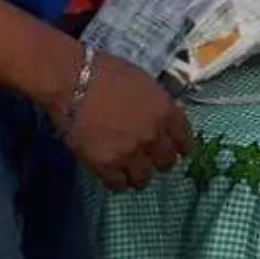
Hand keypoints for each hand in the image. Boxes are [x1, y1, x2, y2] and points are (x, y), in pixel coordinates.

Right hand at [57, 49, 192, 191]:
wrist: (75, 80)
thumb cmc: (108, 73)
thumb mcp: (145, 84)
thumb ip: (159, 105)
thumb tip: (167, 117)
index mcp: (166, 113)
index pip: (184, 142)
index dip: (180, 148)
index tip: (176, 151)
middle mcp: (154, 136)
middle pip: (166, 163)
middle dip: (159, 161)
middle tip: (149, 159)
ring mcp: (131, 153)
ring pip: (143, 179)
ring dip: (138, 175)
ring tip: (130, 171)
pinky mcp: (106, 165)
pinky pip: (118, 185)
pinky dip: (117, 182)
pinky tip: (113, 176)